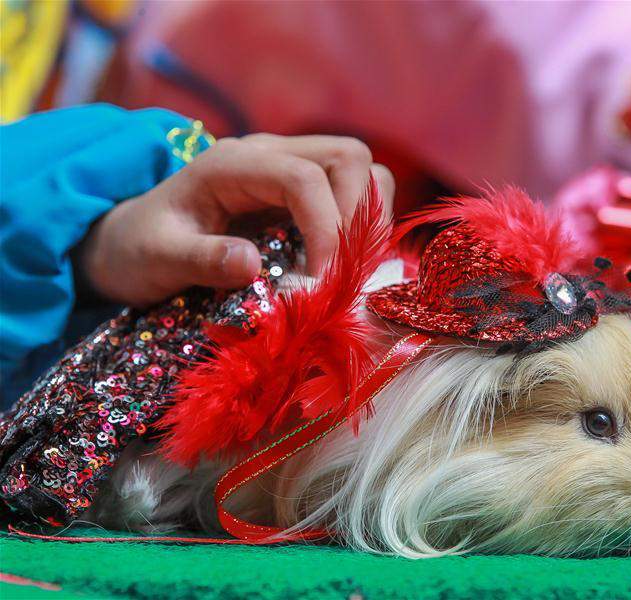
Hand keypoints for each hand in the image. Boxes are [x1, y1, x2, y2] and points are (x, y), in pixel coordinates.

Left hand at [74, 134, 394, 307]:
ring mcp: (292, 172)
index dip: (327, 228)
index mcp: (232, 163)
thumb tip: (250, 264)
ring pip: (364, 173)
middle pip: (349, 158)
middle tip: (345, 274)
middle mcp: (270, 156)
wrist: (132, 242)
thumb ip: (199, 258)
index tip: (324, 282)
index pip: (304, 177)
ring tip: (350, 270)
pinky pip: (357, 198)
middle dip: (359, 217)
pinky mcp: (306, 196)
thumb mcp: (155, 257)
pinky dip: (364, 230)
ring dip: (369, 221)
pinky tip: (344, 267)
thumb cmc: (139, 249)